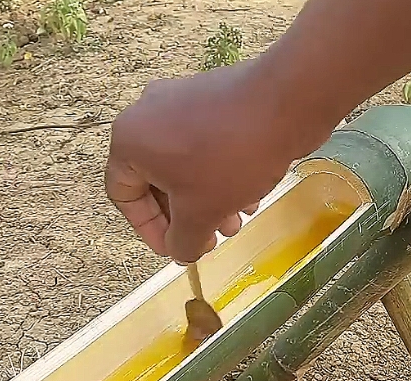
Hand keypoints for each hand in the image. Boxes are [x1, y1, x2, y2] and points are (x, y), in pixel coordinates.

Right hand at [105, 60, 332, 262]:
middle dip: (184, 218)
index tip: (174, 249)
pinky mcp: (211, 97)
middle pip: (155, 182)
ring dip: (205, 201)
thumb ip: (182, 241)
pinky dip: (218, 175)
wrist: (287, 101)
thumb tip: (181, 253)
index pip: (123, 195)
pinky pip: (203, 145)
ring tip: (233, 224)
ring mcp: (180, 100)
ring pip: (183, 166)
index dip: (148, 230)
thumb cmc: (229, 159)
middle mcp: (147, 114)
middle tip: (208, 240)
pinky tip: (248, 196)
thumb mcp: (200, 214)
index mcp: (130, 140)